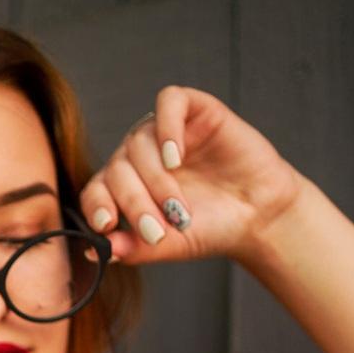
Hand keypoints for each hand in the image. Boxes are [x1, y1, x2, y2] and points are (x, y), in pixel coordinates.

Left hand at [78, 85, 306, 267]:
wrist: (259, 215)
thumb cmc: (212, 228)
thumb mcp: (168, 244)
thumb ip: (133, 247)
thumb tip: (93, 251)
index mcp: (127, 186)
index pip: (97, 189)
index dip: (96, 205)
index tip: (106, 225)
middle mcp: (140, 156)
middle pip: (118, 169)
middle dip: (135, 203)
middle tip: (157, 230)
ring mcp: (165, 132)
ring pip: (139, 142)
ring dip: (154, 179)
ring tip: (176, 206)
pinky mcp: (195, 110)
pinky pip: (169, 102)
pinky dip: (167, 127)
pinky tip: (175, 157)